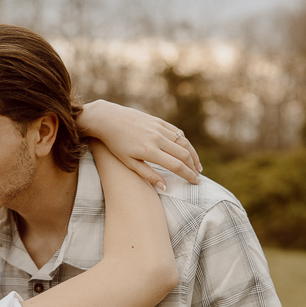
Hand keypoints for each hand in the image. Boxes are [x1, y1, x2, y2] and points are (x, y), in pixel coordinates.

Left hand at [77, 100, 201, 187]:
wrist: (108, 120)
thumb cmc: (115, 144)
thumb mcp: (128, 163)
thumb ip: (147, 174)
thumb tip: (165, 186)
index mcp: (149, 151)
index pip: (176, 166)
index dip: (189, 175)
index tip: (195, 182)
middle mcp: (157, 138)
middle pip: (184, 154)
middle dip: (193, 167)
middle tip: (198, 176)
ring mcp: (158, 128)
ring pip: (183, 142)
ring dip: (193, 155)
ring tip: (197, 166)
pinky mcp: (158, 121)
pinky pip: (176, 132)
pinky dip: (184, 142)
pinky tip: (187, 150)